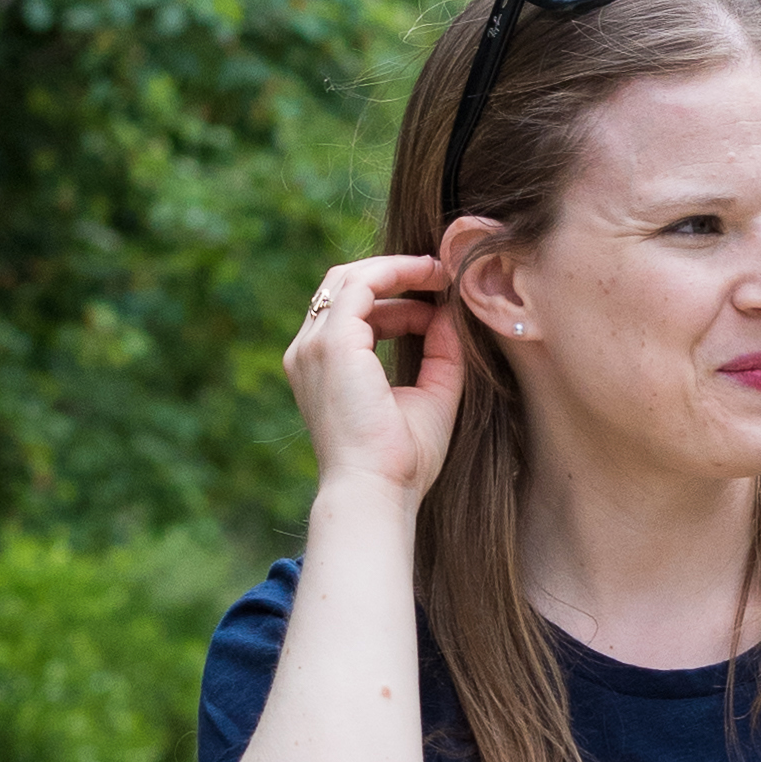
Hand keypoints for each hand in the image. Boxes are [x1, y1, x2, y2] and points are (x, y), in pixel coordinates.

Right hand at [284, 249, 476, 501]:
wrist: (376, 492)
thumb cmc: (399, 462)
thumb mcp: (430, 396)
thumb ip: (441, 353)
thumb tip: (453, 312)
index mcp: (322, 368)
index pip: (352, 312)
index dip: (396, 298)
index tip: (438, 299)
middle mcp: (308, 352)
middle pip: (345, 287)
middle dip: (394, 274)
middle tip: (442, 273)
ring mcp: (314, 346)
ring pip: (350, 279)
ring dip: (398, 269)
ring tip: (442, 273)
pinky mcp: (332, 344)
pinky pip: (362, 286)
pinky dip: (397, 273)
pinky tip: (432, 278)